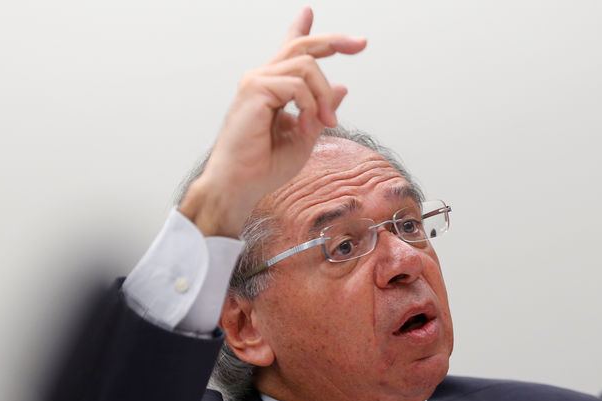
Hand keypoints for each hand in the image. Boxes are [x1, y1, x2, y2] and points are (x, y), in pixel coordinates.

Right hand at [179, 7, 365, 236]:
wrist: (241, 184)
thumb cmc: (264, 167)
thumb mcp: (305, 137)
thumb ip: (321, 110)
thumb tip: (342, 87)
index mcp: (273, 89)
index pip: (289, 51)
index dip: (302, 30)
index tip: (309, 12)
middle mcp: (263, 79)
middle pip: (302, 47)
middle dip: (334, 41)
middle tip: (360, 44)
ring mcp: (257, 81)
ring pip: (307, 65)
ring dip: (324, 95)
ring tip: (328, 122)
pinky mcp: (255, 89)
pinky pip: (298, 85)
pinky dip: (311, 105)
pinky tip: (306, 126)